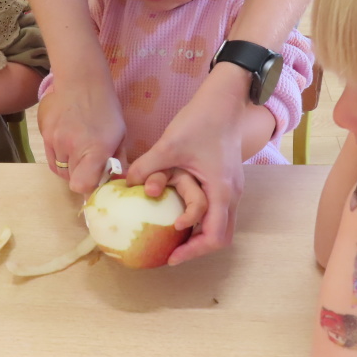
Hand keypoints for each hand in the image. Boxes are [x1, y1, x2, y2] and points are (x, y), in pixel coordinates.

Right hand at [37, 81, 125, 195]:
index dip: (89, 188)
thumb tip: (120, 182)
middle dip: (82, 176)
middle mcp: (72, 148)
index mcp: (95, 149)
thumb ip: (119, 161)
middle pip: (71, 180)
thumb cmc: (106, 108)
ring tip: (80, 152)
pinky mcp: (44, 134)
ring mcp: (55, 141)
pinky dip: (59, 158)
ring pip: (60, 170)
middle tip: (90, 164)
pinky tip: (69, 144)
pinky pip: (51, 158)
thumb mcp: (120, 134)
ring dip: (70, 167)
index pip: (82, 185)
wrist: (81, 81)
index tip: (96, 181)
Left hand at [128, 67, 246, 264]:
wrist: (224, 100)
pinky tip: (179, 215)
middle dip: (197, 248)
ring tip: (173, 239)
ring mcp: (232, 187)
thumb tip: (125, 183)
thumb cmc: (201, 121)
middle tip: (171, 253)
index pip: (214, 236)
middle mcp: (232, 194)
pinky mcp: (227, 179)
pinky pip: (217, 209)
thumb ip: (148, 166)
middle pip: (221, 235)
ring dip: (199, 234)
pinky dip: (201, 219)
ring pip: (221, 223)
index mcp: (222, 190)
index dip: (193, 251)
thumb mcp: (170, 144)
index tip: (171, 257)